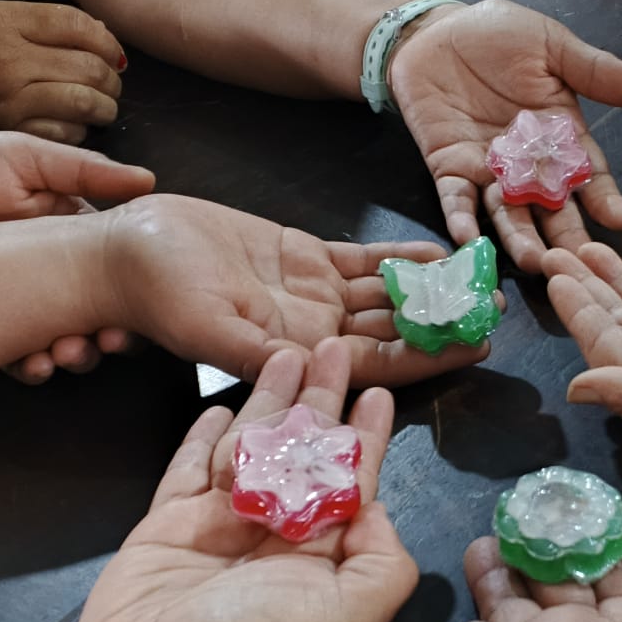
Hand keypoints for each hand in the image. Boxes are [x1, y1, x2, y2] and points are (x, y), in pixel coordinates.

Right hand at [0, 1, 125, 144]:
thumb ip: (38, 25)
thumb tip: (100, 36)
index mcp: (2, 22)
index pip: (79, 26)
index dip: (108, 40)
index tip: (114, 53)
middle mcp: (8, 60)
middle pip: (91, 67)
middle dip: (112, 77)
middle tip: (112, 83)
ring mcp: (8, 101)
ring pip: (86, 104)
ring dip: (105, 107)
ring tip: (101, 105)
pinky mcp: (6, 135)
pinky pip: (65, 135)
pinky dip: (80, 131)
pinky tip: (74, 126)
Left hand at [0, 132, 153, 385]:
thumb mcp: (21, 157)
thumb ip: (83, 171)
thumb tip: (147, 180)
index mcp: (73, 232)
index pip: (121, 267)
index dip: (138, 289)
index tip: (146, 304)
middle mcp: (56, 272)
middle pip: (103, 311)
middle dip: (112, 333)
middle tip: (108, 340)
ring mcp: (26, 303)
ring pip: (68, 339)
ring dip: (77, 354)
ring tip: (67, 354)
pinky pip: (21, 357)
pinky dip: (34, 368)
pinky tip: (35, 365)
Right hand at [69, 343, 416, 621]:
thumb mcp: (354, 615)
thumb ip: (383, 561)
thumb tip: (377, 508)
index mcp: (323, 557)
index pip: (351, 482)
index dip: (366, 437)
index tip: (377, 393)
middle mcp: (274, 539)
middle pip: (302, 454)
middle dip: (318, 402)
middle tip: (327, 347)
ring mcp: (218, 531)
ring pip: (249, 452)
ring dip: (267, 404)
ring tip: (281, 356)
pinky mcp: (165, 530)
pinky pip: (187, 471)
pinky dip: (203, 437)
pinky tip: (221, 406)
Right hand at [99, 193, 497, 386]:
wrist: (125, 251)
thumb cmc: (158, 296)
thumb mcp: (209, 330)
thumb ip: (260, 354)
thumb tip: (309, 370)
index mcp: (299, 358)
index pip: (377, 365)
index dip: (426, 356)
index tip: (475, 344)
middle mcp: (314, 333)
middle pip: (393, 332)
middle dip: (443, 322)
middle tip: (496, 307)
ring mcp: (313, 296)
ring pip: (386, 296)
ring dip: (432, 289)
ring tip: (481, 278)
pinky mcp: (305, 260)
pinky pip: (365, 262)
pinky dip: (401, 258)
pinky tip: (439, 253)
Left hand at [387, 0, 621, 271]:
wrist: (434, 31)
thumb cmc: (496, 35)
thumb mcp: (552, 47)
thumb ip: (597, 72)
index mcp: (561, 135)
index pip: (587, 173)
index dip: (603, 197)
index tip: (619, 220)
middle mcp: (529, 164)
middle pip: (551, 207)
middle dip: (565, 235)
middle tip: (579, 262)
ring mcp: (489, 171)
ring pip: (508, 213)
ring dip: (519, 239)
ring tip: (533, 262)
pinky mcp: (450, 170)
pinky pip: (457, 200)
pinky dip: (463, 220)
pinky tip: (469, 239)